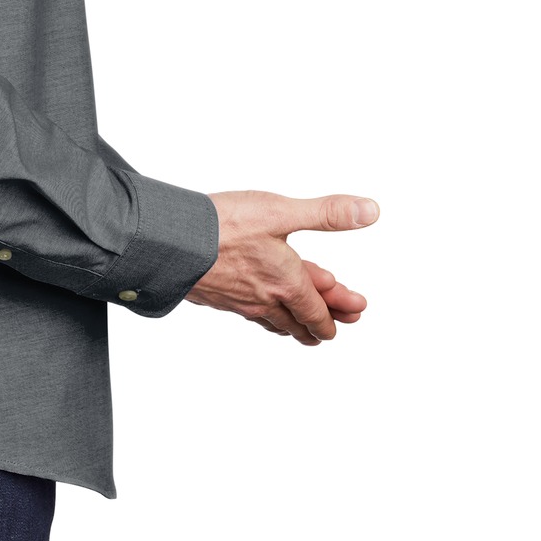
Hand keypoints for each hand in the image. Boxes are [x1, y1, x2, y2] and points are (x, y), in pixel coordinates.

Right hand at [184, 192, 377, 344]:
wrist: (170, 241)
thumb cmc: (224, 226)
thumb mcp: (282, 212)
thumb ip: (327, 213)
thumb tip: (369, 211)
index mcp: (286, 283)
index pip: (317, 312)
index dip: (337, 315)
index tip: (352, 315)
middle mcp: (264, 300)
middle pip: (298, 323)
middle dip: (319, 325)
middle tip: (332, 329)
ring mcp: (239, 302)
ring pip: (272, 323)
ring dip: (291, 325)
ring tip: (298, 328)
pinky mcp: (216, 297)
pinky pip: (248, 314)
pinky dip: (263, 315)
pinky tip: (256, 308)